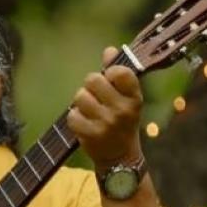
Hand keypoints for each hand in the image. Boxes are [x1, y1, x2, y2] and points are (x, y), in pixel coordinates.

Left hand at [66, 46, 143, 167]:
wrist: (119, 156)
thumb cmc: (122, 120)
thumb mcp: (126, 97)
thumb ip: (118, 73)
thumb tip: (109, 50)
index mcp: (134, 97)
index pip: (119, 71)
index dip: (109, 72)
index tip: (110, 80)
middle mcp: (122, 109)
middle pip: (92, 79)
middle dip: (90, 86)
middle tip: (96, 97)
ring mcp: (106, 123)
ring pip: (79, 96)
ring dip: (80, 102)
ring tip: (90, 110)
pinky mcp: (90, 134)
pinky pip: (72, 115)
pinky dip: (75, 118)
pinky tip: (84, 122)